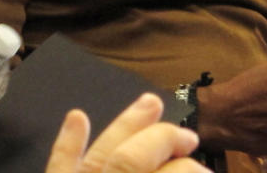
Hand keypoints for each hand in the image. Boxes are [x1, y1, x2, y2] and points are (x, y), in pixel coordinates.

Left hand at [45, 93, 207, 172]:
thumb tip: (197, 169)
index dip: (191, 168)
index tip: (207, 169)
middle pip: (132, 160)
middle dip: (163, 140)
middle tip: (189, 136)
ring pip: (102, 155)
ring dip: (126, 126)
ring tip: (150, 101)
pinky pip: (60, 165)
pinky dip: (68, 142)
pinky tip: (77, 116)